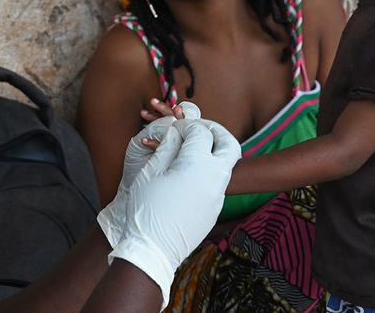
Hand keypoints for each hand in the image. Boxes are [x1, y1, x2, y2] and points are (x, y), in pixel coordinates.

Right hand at [108, 118, 239, 307]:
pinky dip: (209, 171)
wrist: (153, 249)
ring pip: (228, 164)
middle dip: (216, 131)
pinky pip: (219, 183)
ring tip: (193, 151)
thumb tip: (177, 133)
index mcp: (197, 164)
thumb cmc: (146, 209)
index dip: (186, 126)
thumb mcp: (151, 172)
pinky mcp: (216, 209)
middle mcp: (214, 178)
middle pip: (229, 143)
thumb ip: (167, 147)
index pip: (200, 132)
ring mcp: (218, 195)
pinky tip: (189, 175)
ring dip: (215, 151)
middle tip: (199, 129)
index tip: (174, 129)